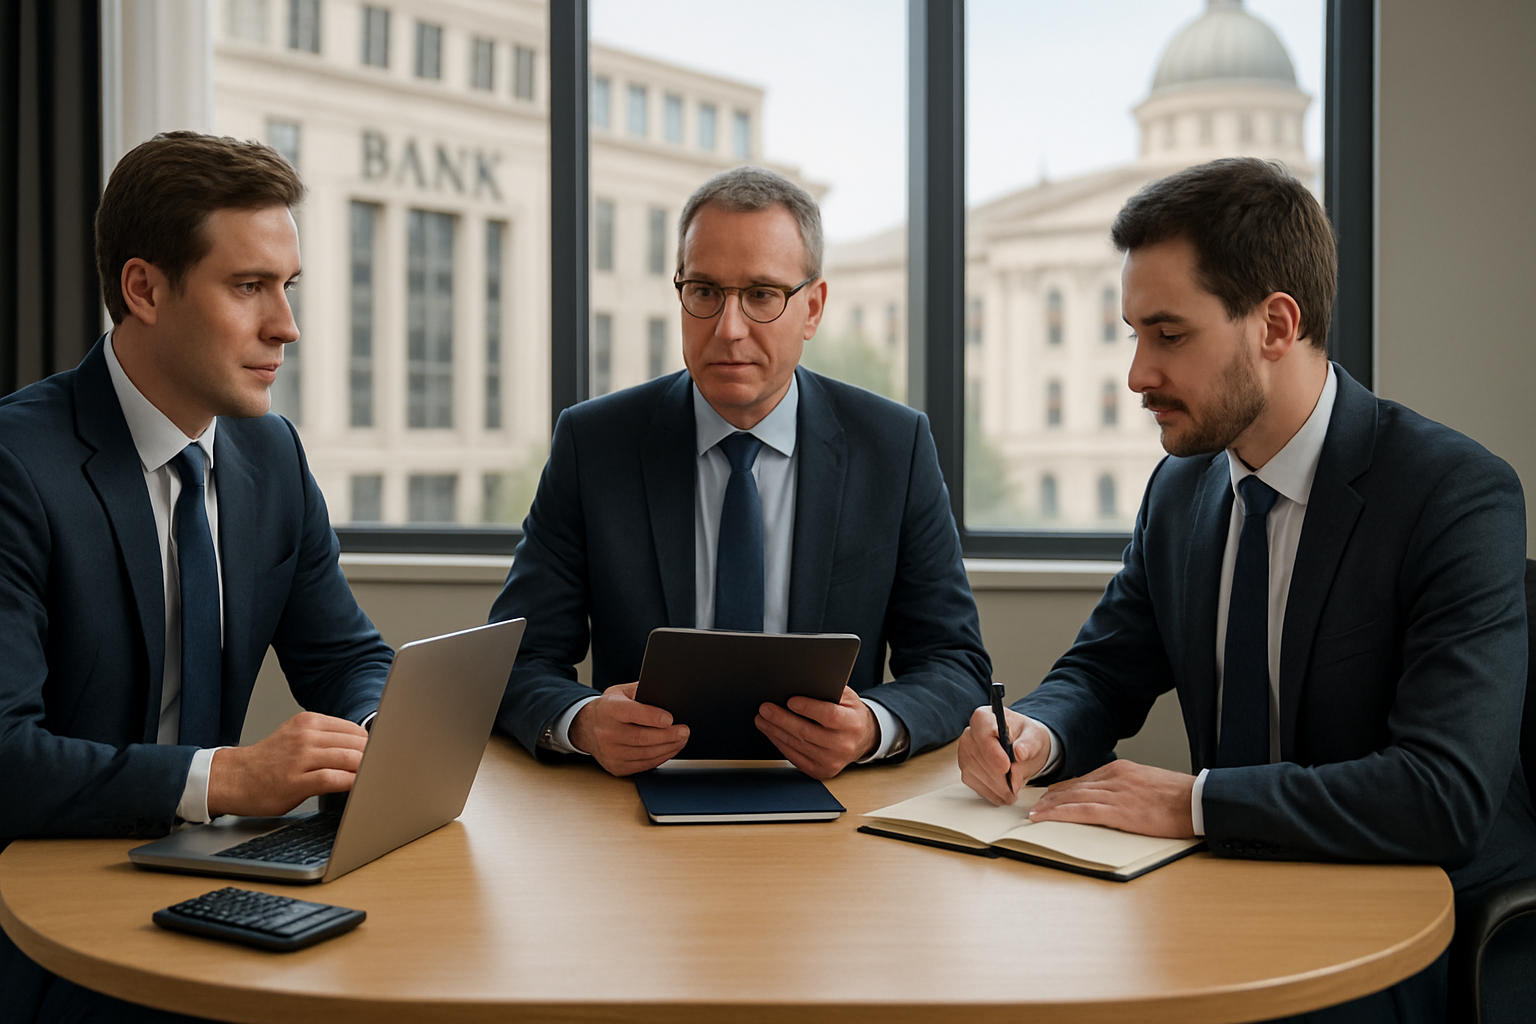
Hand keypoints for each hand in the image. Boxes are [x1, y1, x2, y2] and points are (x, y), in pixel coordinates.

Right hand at [207, 712, 369, 817]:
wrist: (232, 777)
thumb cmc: (268, 762)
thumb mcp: (297, 737)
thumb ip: (326, 738)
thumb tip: (363, 747)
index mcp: (309, 722)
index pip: (355, 730)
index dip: (373, 745)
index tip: (383, 755)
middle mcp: (306, 736)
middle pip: (357, 743)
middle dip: (374, 757)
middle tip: (385, 769)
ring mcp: (300, 758)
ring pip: (348, 758)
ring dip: (366, 769)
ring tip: (375, 779)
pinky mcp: (295, 781)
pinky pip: (333, 778)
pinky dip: (351, 782)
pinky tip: (359, 787)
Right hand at [569, 681, 689, 776]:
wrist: (587, 727)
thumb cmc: (610, 708)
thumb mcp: (621, 691)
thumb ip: (642, 690)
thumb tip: (667, 694)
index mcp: (609, 709)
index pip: (631, 713)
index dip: (652, 717)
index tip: (670, 718)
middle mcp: (606, 732)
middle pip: (641, 737)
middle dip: (668, 735)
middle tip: (684, 731)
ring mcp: (610, 752)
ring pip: (645, 753)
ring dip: (668, 748)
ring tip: (681, 740)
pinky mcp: (615, 766)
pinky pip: (643, 765)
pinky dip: (660, 758)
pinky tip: (670, 749)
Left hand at [755, 686, 877, 779]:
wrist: (861, 739)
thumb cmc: (849, 714)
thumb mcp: (847, 697)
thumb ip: (829, 689)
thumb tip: (802, 682)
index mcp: (852, 723)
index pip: (829, 716)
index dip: (808, 708)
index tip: (790, 700)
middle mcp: (843, 745)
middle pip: (806, 732)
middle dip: (782, 719)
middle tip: (765, 708)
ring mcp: (832, 761)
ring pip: (797, 745)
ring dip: (775, 731)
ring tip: (762, 719)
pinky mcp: (821, 771)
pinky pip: (795, 758)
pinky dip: (780, 744)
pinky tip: (772, 733)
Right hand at [957, 705, 1051, 805]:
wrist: (1022, 747)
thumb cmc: (1026, 739)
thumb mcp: (1034, 738)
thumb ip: (1028, 746)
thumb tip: (1019, 754)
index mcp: (984, 718)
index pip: (984, 736)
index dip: (993, 753)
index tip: (1006, 767)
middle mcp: (970, 734)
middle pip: (980, 758)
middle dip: (999, 776)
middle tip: (1017, 785)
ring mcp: (965, 752)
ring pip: (978, 774)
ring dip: (997, 787)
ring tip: (1014, 790)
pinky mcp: (965, 770)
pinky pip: (976, 785)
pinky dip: (992, 792)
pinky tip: (1004, 792)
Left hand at [1028, 759, 1195, 837]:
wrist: (1197, 801)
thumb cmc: (1179, 798)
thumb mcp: (1148, 784)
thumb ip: (1128, 788)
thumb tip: (1115, 800)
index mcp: (1121, 770)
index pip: (1084, 779)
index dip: (1064, 789)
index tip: (1051, 795)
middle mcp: (1114, 777)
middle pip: (1074, 787)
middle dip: (1052, 797)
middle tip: (1036, 805)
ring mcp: (1115, 793)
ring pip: (1073, 798)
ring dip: (1051, 806)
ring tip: (1036, 814)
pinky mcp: (1118, 811)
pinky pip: (1081, 812)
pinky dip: (1059, 814)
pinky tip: (1046, 817)